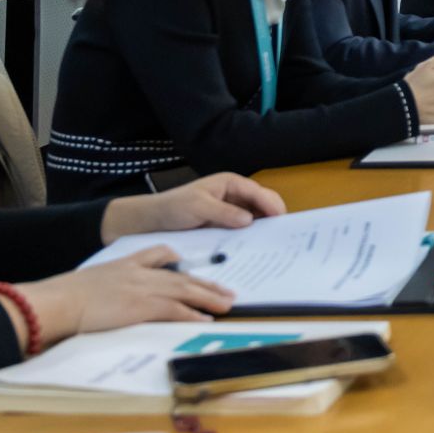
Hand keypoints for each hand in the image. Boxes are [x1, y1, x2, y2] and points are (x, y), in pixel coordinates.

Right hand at [19, 246, 236, 348]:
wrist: (59, 301)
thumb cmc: (67, 295)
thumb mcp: (94, 278)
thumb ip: (111, 280)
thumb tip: (116, 295)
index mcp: (128, 264)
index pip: (162, 257)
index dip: (181, 265)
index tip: (195, 271)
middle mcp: (141, 274)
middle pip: (182, 276)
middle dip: (207, 284)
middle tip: (227, 292)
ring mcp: (143, 289)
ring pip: (185, 291)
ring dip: (208, 298)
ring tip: (227, 303)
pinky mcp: (142, 307)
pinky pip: (175, 310)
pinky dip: (193, 314)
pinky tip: (206, 318)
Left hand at [100, 172, 284, 243]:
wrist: (150, 221)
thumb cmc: (172, 207)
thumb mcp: (198, 207)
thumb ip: (224, 212)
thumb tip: (249, 220)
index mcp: (230, 183)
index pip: (258, 192)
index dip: (272, 205)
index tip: (282, 220)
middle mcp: (234, 196)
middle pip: (262, 204)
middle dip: (273, 216)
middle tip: (281, 235)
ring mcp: (231, 211)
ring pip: (255, 218)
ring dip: (263, 229)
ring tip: (271, 244)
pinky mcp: (225, 225)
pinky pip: (243, 230)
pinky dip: (250, 237)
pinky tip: (253, 249)